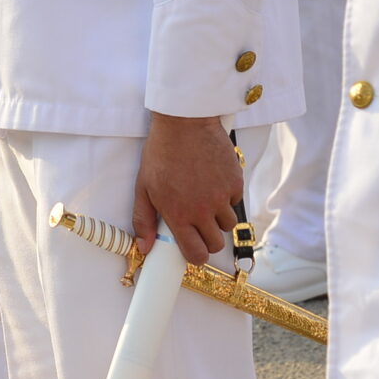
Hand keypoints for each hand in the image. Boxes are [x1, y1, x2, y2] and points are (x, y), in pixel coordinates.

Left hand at [133, 112, 242, 266]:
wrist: (184, 123)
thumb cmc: (161, 153)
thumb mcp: (143, 187)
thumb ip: (143, 220)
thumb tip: (145, 247)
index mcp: (179, 215)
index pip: (196, 254)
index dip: (195, 255)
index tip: (192, 248)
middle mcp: (203, 210)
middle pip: (215, 244)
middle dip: (207, 239)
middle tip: (198, 224)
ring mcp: (221, 197)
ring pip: (229, 225)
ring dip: (218, 219)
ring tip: (205, 201)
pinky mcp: (235, 182)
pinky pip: (235, 201)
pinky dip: (227, 197)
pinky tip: (213, 182)